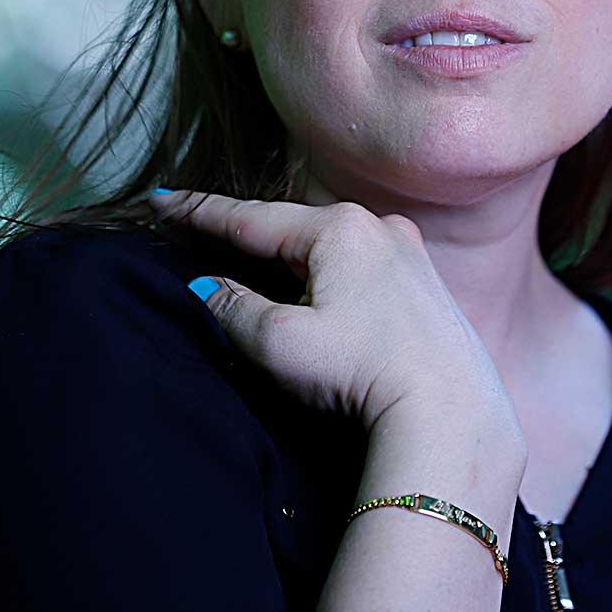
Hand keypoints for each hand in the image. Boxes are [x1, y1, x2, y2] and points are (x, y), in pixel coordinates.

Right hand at [148, 191, 521, 437]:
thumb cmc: (365, 373)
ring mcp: (407, 253)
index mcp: (339, 228)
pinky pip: (357, 268)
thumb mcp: (280, 344)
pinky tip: (313, 297)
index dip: (199, 212)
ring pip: (326, 249)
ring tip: (251, 271)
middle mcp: (378, 227)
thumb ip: (233, 308)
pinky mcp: (423, 284)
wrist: (451, 412)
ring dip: (289, 262)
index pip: (250, 217)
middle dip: (246, 237)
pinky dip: (325, 277)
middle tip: (197, 233)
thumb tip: (206, 287)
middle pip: (290, 230)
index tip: (160, 199)